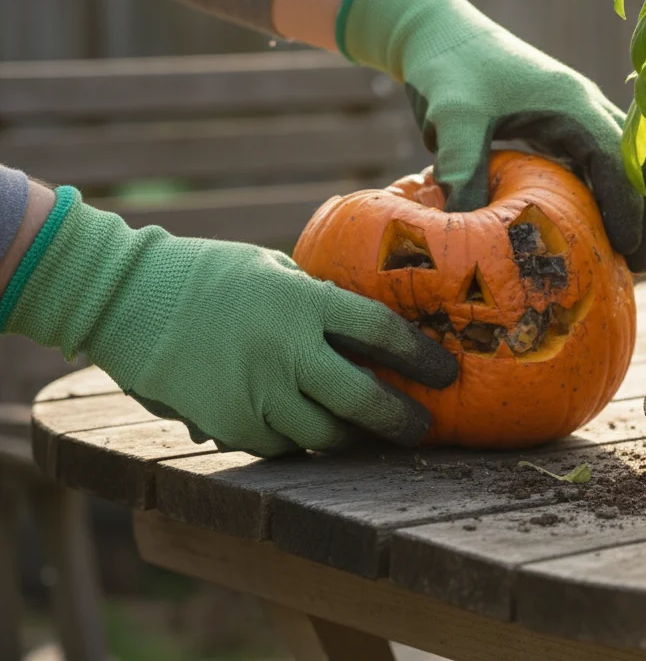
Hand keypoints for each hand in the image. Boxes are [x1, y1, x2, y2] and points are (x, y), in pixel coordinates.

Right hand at [6, 192, 456, 456]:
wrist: (129, 301)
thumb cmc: (211, 277)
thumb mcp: (277, 271)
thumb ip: (321, 301)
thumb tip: (372, 327)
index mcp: (303, 303)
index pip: (381, 333)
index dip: (420, 358)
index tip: (445, 372)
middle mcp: (286, 352)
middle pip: (363, 401)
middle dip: (400, 420)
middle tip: (420, 426)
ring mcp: (257, 394)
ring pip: (325, 436)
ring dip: (350, 438)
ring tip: (366, 433)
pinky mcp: (231, 426)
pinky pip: (283, 446)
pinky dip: (299, 441)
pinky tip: (305, 428)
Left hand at [341, 0, 645, 273]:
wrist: (438, 32)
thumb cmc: (446, 67)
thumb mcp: (451, 118)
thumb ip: (460, 167)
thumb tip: (467, 231)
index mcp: (571, 102)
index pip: (618, 158)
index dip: (628, 204)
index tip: (624, 249)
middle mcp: (585, 107)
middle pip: (641, 161)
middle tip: (640, 266)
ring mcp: (578, 116)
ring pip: (628, 164)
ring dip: (636, 207)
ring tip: (626, 259)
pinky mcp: (562, 126)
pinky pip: (600, 166)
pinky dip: (608, 199)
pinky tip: (595, 233)